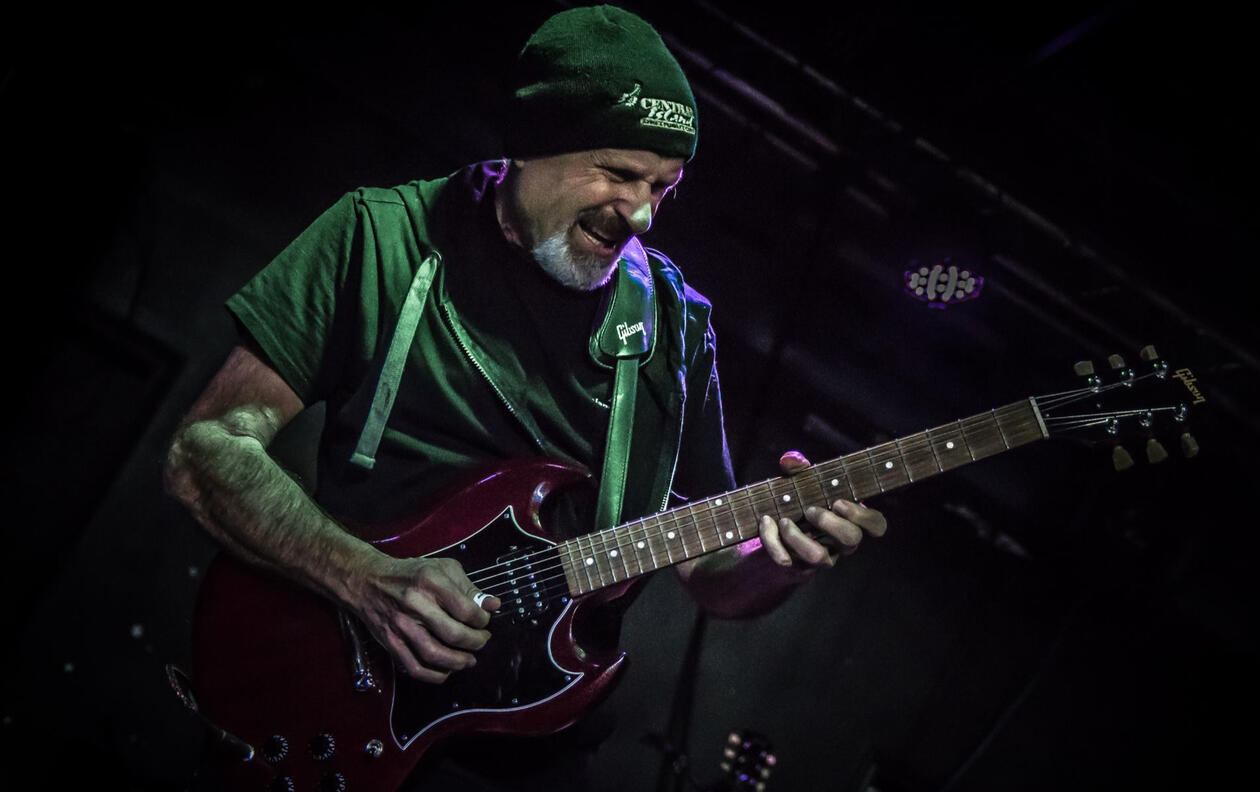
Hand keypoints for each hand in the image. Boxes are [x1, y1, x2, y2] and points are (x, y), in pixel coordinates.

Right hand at [349, 555, 500, 682]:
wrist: (368, 581)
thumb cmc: (410, 573)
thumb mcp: (441, 568)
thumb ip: (468, 587)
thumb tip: (493, 605)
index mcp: (430, 582)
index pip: (465, 609)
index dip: (482, 620)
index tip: (484, 621)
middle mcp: (415, 604)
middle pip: (453, 633)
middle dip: (475, 642)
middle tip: (482, 641)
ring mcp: (401, 626)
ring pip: (434, 654)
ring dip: (458, 662)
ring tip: (469, 660)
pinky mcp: (390, 642)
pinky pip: (414, 667)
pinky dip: (434, 675)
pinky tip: (446, 671)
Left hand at [757, 450, 887, 571]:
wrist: (774, 531)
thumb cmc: (798, 502)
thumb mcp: (800, 482)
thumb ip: (798, 468)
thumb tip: (792, 460)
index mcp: (850, 520)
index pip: (876, 525)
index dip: (865, 517)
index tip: (838, 502)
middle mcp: (840, 542)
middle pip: (851, 540)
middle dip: (830, 522)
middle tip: (810, 510)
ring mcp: (820, 557)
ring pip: (818, 557)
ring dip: (797, 537)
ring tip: (784, 520)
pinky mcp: (797, 566)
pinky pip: (787, 561)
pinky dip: (773, 541)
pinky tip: (766, 523)